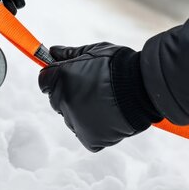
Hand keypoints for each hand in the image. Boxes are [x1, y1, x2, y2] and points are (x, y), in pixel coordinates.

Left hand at [38, 43, 161, 151]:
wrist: (144, 87)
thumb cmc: (120, 65)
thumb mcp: (93, 51)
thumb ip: (69, 54)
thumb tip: (52, 51)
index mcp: (60, 78)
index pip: (44, 81)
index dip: (56, 77)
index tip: (68, 76)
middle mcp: (62, 101)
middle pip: (57, 100)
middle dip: (69, 94)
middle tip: (93, 89)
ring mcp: (74, 121)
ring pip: (71, 118)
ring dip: (81, 112)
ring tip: (105, 102)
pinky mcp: (89, 138)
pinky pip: (85, 134)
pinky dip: (95, 129)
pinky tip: (108, 116)